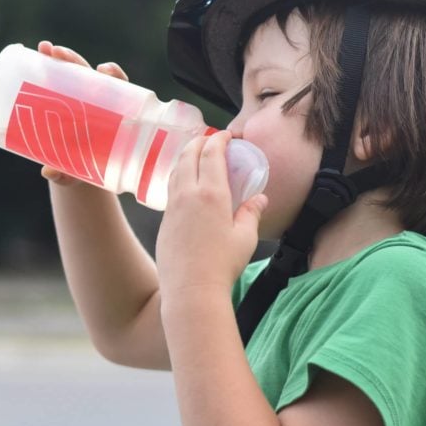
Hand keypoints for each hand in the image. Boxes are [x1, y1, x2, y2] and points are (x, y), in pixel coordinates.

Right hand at [36, 40, 128, 186]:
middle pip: (90, 74)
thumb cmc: (84, 170)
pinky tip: (36, 54)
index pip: (119, 88)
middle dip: (75, 60)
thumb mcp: (77, 173)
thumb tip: (48, 171)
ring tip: (44, 48)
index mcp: (112, 115)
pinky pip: (56, 78)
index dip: (114, 75)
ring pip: (72, 71)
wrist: (76, 169)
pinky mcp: (62, 97)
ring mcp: (79, 97)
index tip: (104, 69)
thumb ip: (66, 174)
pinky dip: (47, 66)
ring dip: (60, 57)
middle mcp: (97, 101)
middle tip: (58, 53)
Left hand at [156, 131, 268, 298]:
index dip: (218, 140)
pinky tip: (185, 185)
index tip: (226, 135)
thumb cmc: (222, 265)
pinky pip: (170, 189)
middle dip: (199, 142)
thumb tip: (260, 199)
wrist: (191, 290)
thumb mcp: (245, 237)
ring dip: (186, 157)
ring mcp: (173, 207)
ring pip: (176, 170)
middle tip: (210, 139)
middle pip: (188, 155)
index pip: (211, 154)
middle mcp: (188, 194)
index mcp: (211, 193)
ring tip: (195, 156)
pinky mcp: (164, 221)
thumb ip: (251, 213)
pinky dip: (179, 177)